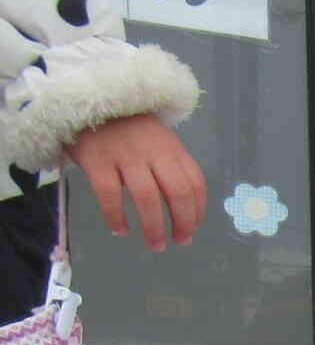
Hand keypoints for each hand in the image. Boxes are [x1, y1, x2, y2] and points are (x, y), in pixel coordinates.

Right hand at [66, 114, 206, 251]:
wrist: (87, 100)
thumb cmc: (127, 129)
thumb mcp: (157, 141)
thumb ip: (171, 166)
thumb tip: (185, 208)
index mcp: (172, 148)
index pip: (195, 183)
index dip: (198, 210)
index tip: (193, 228)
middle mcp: (153, 152)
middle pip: (178, 193)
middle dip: (183, 223)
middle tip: (180, 241)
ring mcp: (125, 155)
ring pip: (147, 198)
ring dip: (153, 227)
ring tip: (155, 244)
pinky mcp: (97, 160)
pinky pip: (109, 195)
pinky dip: (116, 216)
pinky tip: (120, 230)